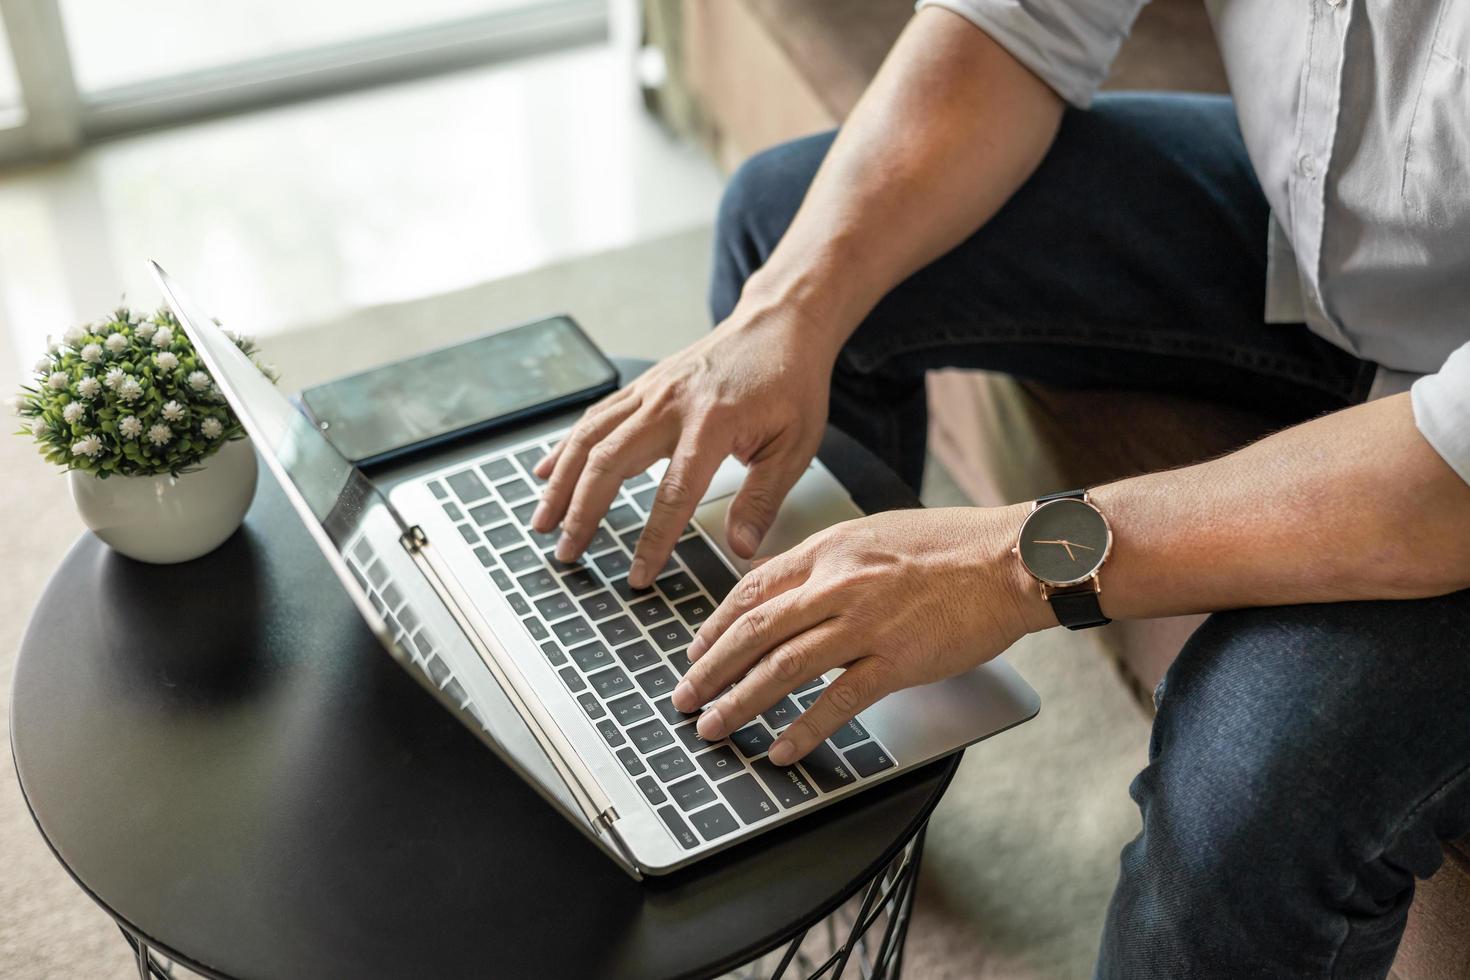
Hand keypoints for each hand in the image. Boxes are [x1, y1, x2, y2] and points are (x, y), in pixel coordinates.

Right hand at [531, 302, 835, 587]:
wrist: (779, 323)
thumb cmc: (790, 382)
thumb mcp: (794, 445)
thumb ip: (764, 498)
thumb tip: (741, 547)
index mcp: (714, 422)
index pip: (675, 492)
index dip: (653, 538)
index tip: (637, 575)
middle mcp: (672, 403)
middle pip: (611, 461)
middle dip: (583, 512)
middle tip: (566, 552)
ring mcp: (652, 390)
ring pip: (591, 437)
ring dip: (561, 482)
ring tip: (543, 522)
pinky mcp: (643, 384)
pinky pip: (595, 417)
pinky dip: (565, 446)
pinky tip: (545, 472)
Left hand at [670, 505, 1049, 765]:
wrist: (1012, 559)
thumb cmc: (955, 545)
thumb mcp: (877, 532)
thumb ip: (832, 560)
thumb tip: (792, 585)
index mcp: (830, 549)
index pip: (752, 588)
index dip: (715, 624)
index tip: (696, 650)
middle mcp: (838, 584)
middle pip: (754, 630)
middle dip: (710, 669)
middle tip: (684, 698)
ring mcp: (865, 624)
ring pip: (782, 667)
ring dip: (740, 702)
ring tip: (713, 727)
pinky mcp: (896, 661)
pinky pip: (837, 701)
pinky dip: (804, 730)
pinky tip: (782, 750)